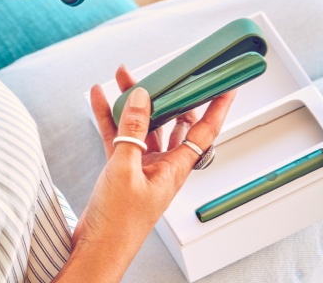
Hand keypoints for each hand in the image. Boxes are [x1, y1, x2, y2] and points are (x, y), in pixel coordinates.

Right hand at [55, 67, 234, 281]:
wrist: (96, 249)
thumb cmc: (119, 224)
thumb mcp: (126, 169)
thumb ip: (134, 130)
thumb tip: (142, 98)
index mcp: (175, 169)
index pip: (204, 131)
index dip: (217, 107)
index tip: (226, 86)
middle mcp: (162, 164)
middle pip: (170, 121)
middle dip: (165, 95)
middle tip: (161, 74)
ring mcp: (141, 164)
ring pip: (142, 124)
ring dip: (133, 102)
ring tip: (123, 78)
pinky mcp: (122, 167)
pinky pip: (119, 134)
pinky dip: (110, 117)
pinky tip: (99, 99)